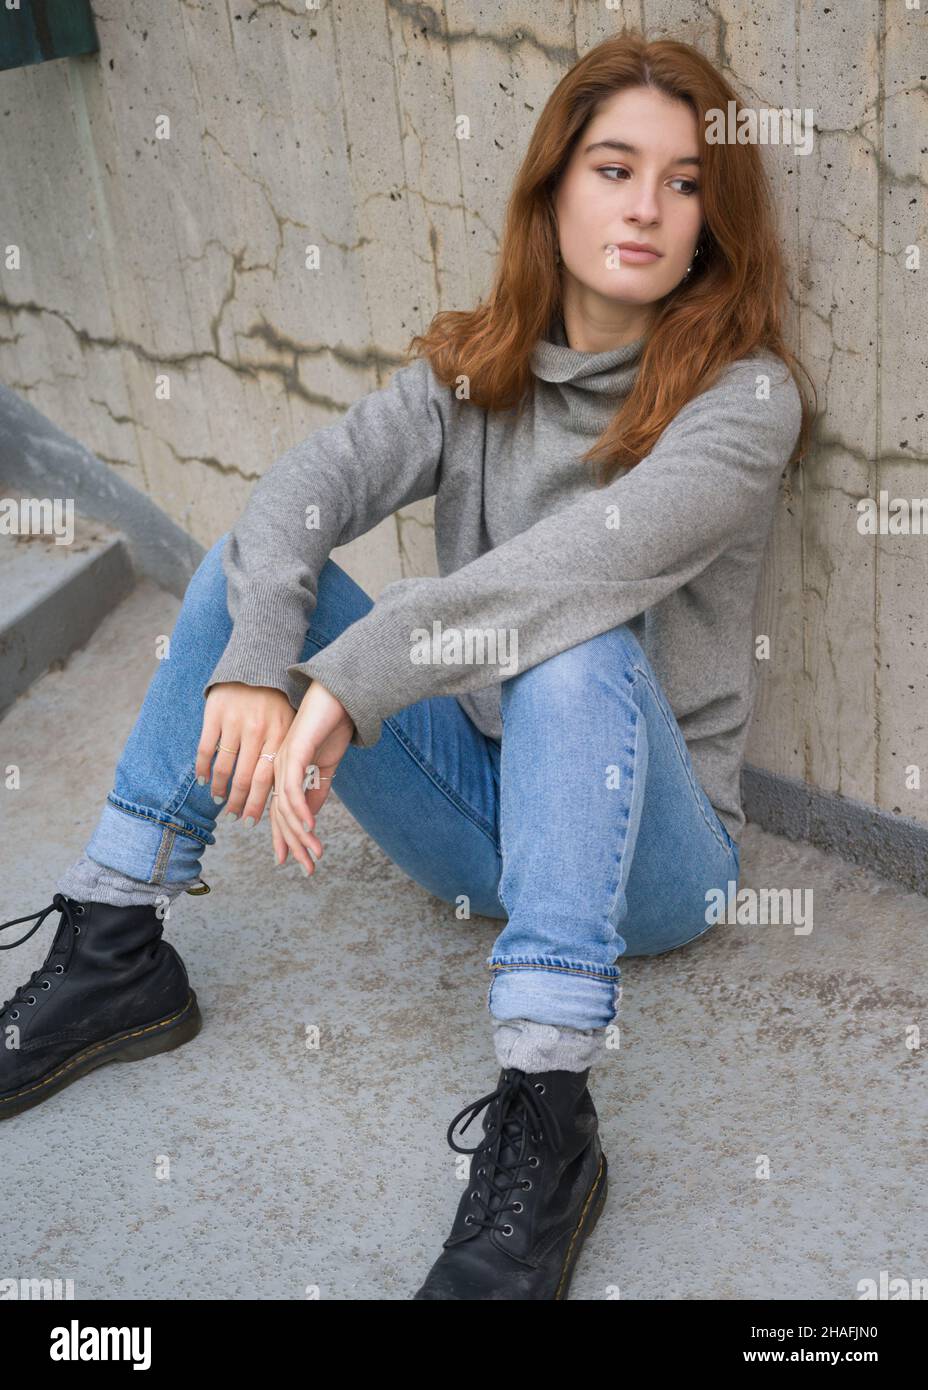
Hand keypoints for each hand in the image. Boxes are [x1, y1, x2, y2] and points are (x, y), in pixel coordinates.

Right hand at [196, 683, 296, 826]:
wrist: (257, 665)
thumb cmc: (277, 702)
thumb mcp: (290, 724)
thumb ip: (288, 752)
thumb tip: (290, 792)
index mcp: (280, 734)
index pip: (268, 780)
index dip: (259, 804)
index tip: (253, 821)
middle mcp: (258, 730)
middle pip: (246, 779)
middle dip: (240, 803)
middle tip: (235, 818)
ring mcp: (235, 721)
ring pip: (225, 767)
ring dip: (221, 789)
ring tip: (220, 800)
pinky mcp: (215, 714)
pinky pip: (206, 750)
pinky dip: (203, 769)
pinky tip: (204, 781)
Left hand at [269, 680, 355, 873]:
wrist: (339, 695)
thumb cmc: (332, 726)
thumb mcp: (326, 767)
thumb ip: (316, 791)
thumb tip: (308, 821)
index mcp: (285, 772)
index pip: (282, 812)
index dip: (286, 838)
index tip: (293, 862)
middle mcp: (279, 767)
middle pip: (281, 814)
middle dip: (294, 843)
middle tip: (307, 868)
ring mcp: (283, 758)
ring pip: (286, 804)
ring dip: (299, 831)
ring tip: (313, 852)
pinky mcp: (293, 750)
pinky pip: (293, 785)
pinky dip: (299, 808)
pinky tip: (309, 826)